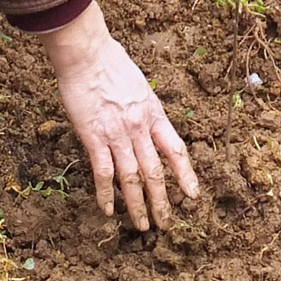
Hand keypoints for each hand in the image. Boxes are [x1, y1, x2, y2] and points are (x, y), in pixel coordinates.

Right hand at [42, 0, 198, 227]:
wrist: (88, 53)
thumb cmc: (110, 62)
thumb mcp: (138, 85)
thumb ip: (142, 108)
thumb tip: (145, 123)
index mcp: (153, 112)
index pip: (175, 149)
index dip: (186, 175)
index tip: (193, 195)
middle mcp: (139, 127)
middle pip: (155, 171)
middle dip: (162, 201)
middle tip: (166, 223)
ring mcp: (117, 134)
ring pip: (132, 178)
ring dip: (138, 206)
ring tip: (143, 227)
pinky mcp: (94, 137)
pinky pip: (103, 172)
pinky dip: (106, 194)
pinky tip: (109, 211)